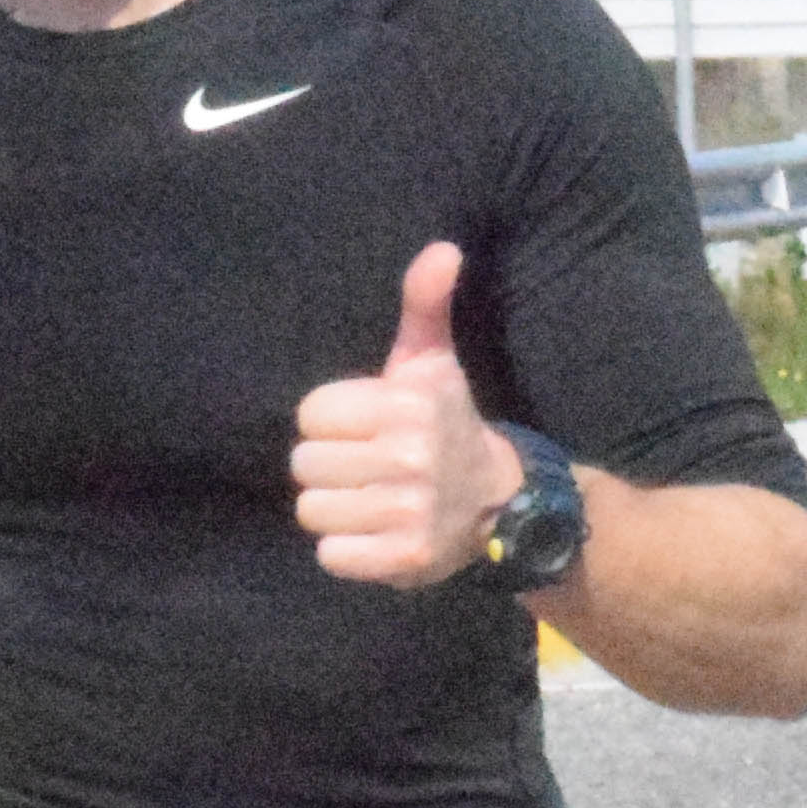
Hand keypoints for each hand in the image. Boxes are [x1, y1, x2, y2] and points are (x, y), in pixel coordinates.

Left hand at [296, 240, 517, 588]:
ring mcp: (409, 512)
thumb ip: (425, 304)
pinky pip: (331, 556)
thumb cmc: (447, 423)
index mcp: (407, 406)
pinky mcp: (405, 559)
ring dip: (336, 510)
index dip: (333, 423)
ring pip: (313, 510)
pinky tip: (376, 534)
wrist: (501, 503)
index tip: (367, 429)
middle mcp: (410, 458)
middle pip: (305, 464)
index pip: (312, 415)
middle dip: (331, 467)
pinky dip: (347, 550)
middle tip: (367, 468)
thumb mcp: (433, 363)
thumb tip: (444, 247)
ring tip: (370, 501)